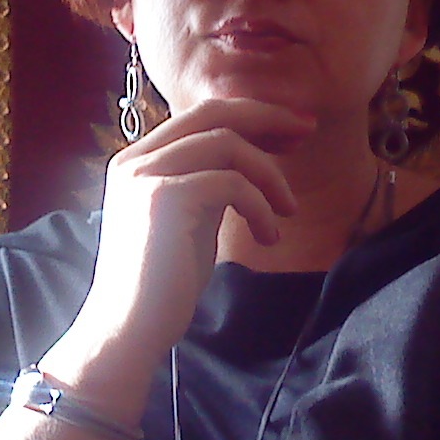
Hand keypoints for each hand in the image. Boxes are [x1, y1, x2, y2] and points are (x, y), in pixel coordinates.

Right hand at [45, 98, 310, 412]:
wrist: (130, 328)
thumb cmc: (164, 283)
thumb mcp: (190, 218)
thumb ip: (209, 183)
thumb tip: (255, 158)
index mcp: (139, 160)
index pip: (200, 116)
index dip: (251, 117)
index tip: (290, 131)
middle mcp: (136, 159)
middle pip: (213, 112)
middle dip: (268, 117)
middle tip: (308, 130)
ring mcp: (147, 175)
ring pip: (228, 143)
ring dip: (270, 175)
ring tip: (287, 211)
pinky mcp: (166, 198)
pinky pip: (233, 183)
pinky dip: (261, 207)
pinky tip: (269, 237)